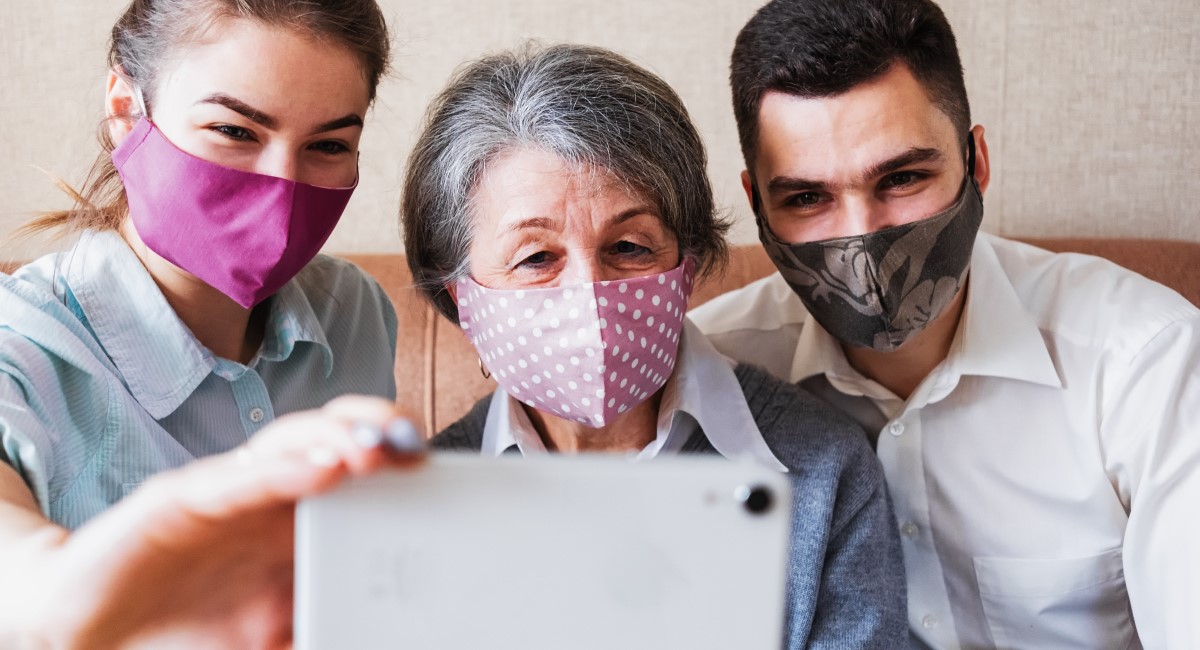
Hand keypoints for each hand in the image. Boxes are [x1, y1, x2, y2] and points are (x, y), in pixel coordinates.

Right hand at [14, 396, 421, 649]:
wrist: (92, 632)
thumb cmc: (192, 628)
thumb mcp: (277, 638)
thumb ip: (328, 626)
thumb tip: (392, 633)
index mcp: (300, 520)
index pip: (361, 471)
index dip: (401, 459)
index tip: (444, 468)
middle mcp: (271, 494)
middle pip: (335, 439)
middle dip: (379, 431)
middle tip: (417, 442)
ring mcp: (228, 490)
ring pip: (291, 443)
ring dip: (338, 437)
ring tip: (378, 442)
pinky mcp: (180, 499)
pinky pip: (239, 478)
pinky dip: (283, 469)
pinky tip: (321, 464)